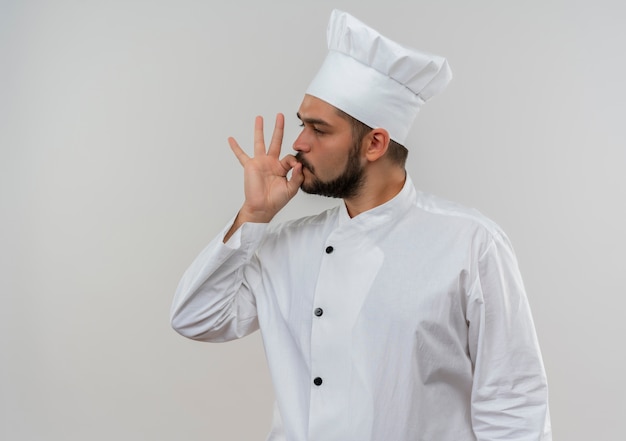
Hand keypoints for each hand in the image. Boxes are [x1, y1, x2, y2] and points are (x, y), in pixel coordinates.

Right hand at [227, 113, 303, 227]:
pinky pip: (241, 155)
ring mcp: (260, 163)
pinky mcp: (250, 166)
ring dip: (259, 130)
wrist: (262, 207)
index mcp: (282, 167)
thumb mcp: (292, 189)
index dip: (293, 162)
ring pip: (259, 142)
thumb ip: (297, 176)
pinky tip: (231, 139)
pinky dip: (236, 147)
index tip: (295, 168)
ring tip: (259, 117)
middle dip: (279, 128)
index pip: (290, 157)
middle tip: (281, 115)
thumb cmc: (277, 200)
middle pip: (276, 141)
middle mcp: (271, 162)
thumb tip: (299, 164)